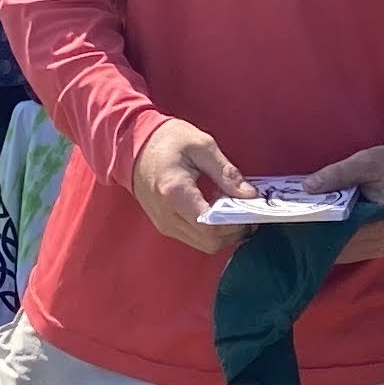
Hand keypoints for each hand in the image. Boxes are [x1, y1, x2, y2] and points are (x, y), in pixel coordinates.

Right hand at [132, 117, 250, 252]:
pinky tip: (219, 213)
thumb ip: (226, 172)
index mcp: (175, 193)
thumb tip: (249, 194)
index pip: (211, 226)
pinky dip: (211, 232)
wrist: (133, 143)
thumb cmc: (166, 140)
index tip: (249, 210)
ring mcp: (164, 223)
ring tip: (236, 213)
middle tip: (248, 214)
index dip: (235, 224)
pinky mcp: (165, 225)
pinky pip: (194, 238)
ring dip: (224, 234)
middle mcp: (167, 215)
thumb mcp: (201, 145)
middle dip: (234, 232)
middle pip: (209, 241)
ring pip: (203, 244)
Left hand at [297, 142, 383, 264]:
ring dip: (320, 238)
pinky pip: (346, 247)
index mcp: (383, 226)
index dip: (316, 230)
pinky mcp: (372, 245)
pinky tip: (313, 226)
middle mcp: (381, 244)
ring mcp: (377, 248)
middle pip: (339, 247)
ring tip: (295, 225)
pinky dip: (329, 238)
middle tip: (286, 223)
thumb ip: (338, 174)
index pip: (342, 236)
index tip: (292, 221)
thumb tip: (308, 187)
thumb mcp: (367, 163)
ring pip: (340, 250)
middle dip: (314, 235)